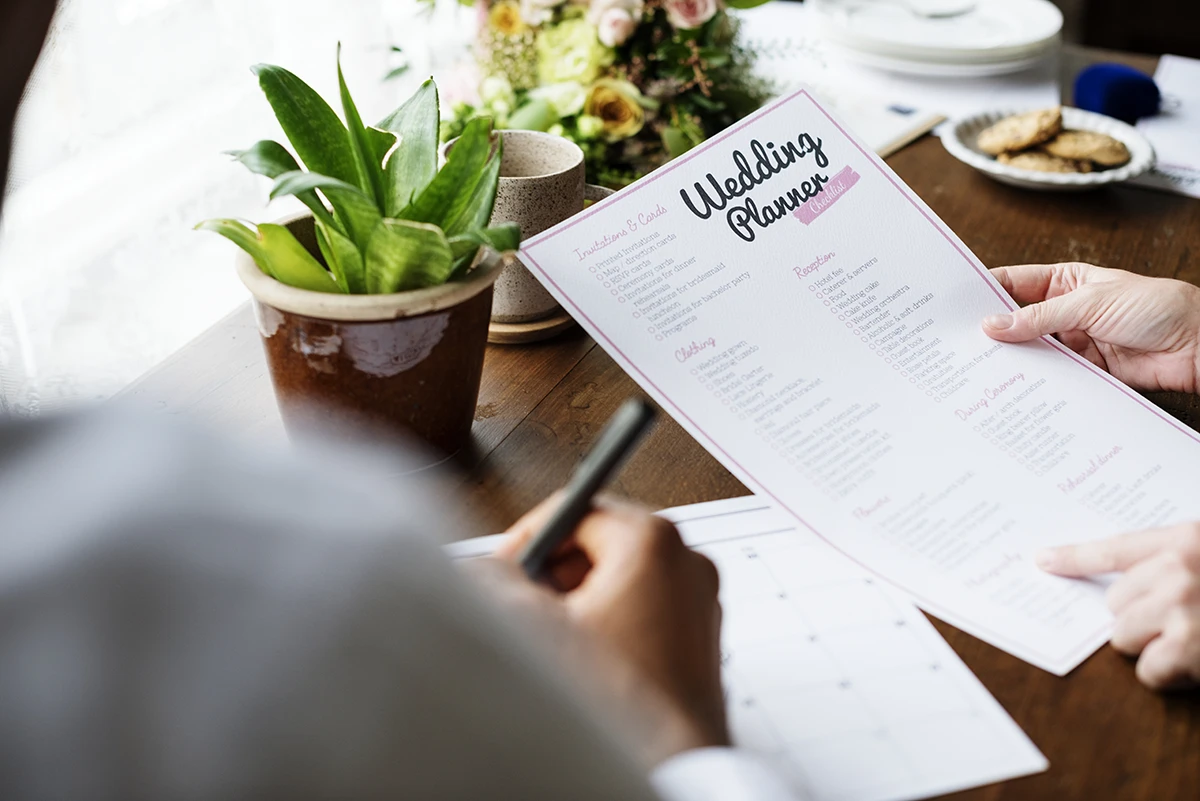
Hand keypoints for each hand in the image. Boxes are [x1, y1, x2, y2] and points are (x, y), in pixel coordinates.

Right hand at [496, 495, 727, 758]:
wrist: (673, 769)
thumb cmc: (620, 705)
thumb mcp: (536, 628)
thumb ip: (496, 580)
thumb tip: (480, 568)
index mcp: (654, 541)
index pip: (575, 508)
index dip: (530, 537)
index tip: (507, 566)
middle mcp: (687, 562)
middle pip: (600, 542)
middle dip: (555, 572)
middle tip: (525, 603)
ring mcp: (699, 601)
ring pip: (622, 579)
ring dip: (580, 601)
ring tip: (554, 642)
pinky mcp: (700, 637)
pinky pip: (645, 611)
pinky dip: (609, 625)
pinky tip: (584, 663)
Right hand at [982, 263, 1199, 393]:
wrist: (1197, 345)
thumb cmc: (1156, 307)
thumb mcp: (1090, 302)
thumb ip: (1040, 317)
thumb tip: (994, 324)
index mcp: (1066, 282)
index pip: (1016, 283)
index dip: (986, 291)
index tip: (957, 305)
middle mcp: (1066, 312)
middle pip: (1019, 320)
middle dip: (994, 330)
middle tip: (962, 342)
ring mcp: (1075, 342)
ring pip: (1033, 350)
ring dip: (1014, 358)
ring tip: (983, 366)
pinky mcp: (1085, 370)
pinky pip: (1052, 375)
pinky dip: (1036, 381)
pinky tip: (1016, 385)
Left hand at [1037, 523, 1199, 689]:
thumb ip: (1169, 562)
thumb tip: (1120, 585)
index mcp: (1184, 541)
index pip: (1113, 548)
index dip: (1074, 557)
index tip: (1044, 560)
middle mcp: (1176, 570)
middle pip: (1114, 603)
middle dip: (1142, 619)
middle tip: (1187, 621)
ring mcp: (1179, 608)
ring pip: (1123, 636)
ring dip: (1154, 647)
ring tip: (1196, 641)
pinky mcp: (1185, 647)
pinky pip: (1147, 670)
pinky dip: (1169, 675)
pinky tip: (1197, 663)